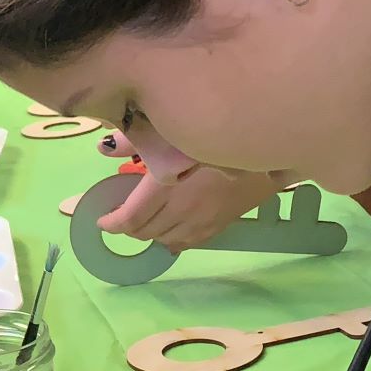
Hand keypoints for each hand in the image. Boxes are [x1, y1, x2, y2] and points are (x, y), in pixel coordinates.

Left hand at [96, 132, 279, 251]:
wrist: (268, 144)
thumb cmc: (214, 129)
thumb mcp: (170, 128)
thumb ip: (133, 140)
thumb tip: (104, 149)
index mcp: (164, 186)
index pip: (129, 218)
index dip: (111, 222)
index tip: (101, 219)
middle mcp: (180, 210)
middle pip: (144, 232)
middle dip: (128, 226)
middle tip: (122, 213)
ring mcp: (201, 221)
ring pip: (164, 240)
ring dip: (150, 233)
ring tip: (145, 219)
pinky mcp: (219, 225)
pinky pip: (188, 243)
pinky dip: (172, 240)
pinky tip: (170, 229)